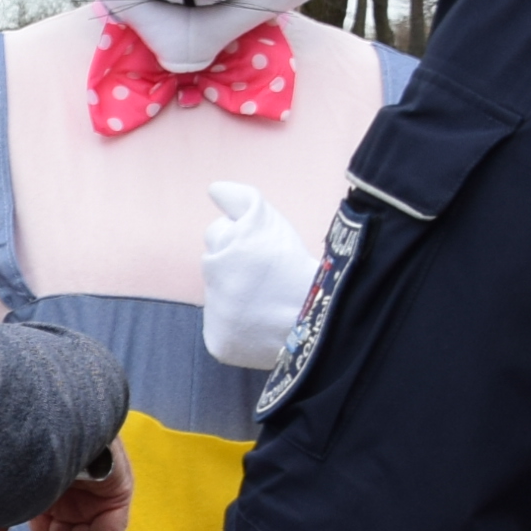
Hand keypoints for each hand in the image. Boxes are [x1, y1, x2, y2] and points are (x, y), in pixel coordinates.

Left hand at [197, 181, 314, 371]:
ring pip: (217, 296)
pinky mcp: (217, 341)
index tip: (262, 252)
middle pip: (213, 263)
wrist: (317, 321)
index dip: (243, 241)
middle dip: (234, 266)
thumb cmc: (296, 266)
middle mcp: (217, 273)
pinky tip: (258, 324)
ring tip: (266, 301)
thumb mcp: (271, 220)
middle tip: (266, 277)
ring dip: (234, 295)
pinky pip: (219, 328)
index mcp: (229, 239)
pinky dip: (234, 327)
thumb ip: (239, 199)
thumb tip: (212, 189)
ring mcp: (214, 311)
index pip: (217, 232)